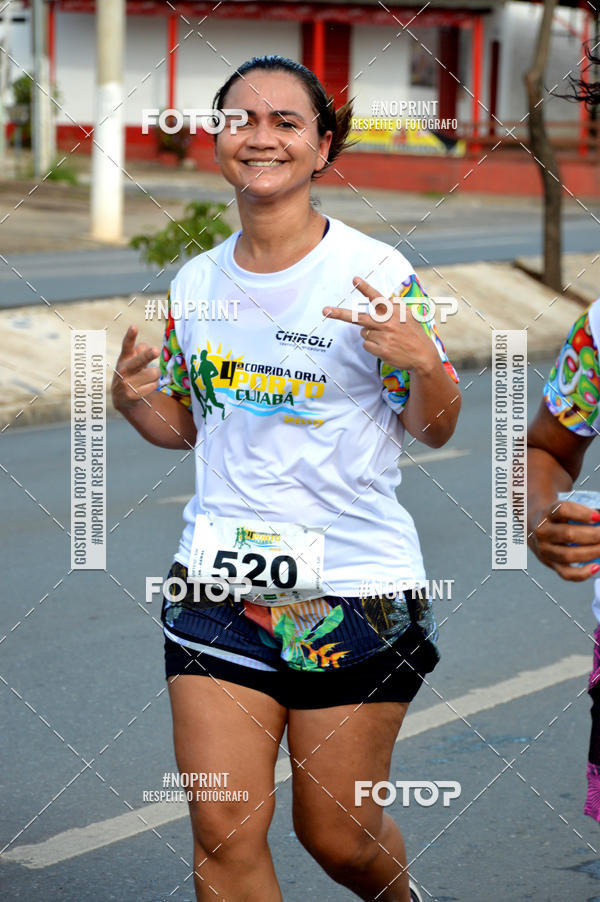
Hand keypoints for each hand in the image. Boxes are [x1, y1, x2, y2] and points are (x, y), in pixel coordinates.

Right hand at [112, 325, 159, 410]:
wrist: (122, 399)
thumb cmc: (130, 373)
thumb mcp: (131, 360)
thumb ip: (139, 351)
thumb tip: (146, 347)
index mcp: (124, 358)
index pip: (127, 345)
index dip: (130, 336)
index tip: (134, 327)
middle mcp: (123, 370)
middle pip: (140, 360)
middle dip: (148, 355)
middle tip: (156, 350)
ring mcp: (128, 384)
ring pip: (154, 373)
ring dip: (155, 374)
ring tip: (147, 378)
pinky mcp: (133, 395)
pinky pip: (154, 385)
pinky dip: (153, 385)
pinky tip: (145, 387)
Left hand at [323, 276, 437, 373]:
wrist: (423, 356)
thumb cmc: (414, 334)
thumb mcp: (409, 315)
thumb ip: (397, 306)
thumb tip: (389, 298)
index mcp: (393, 312)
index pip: (376, 297)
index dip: (365, 288)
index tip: (355, 279)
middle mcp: (386, 323)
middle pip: (358, 317)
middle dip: (340, 314)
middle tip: (325, 310)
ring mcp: (383, 337)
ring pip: (363, 333)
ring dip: (370, 335)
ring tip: (385, 338)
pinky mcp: (381, 350)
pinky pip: (366, 345)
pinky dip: (373, 346)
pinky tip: (385, 347)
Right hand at [529, 499, 599, 579]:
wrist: (534, 529)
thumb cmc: (555, 519)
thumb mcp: (561, 510)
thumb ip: (579, 513)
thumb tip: (599, 519)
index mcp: (547, 514)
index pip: (563, 510)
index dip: (583, 513)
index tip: (598, 517)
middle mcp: (543, 532)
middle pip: (568, 534)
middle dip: (593, 535)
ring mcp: (545, 550)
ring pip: (568, 554)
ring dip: (592, 552)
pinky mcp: (550, 563)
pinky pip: (566, 573)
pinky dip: (582, 573)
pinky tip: (596, 567)